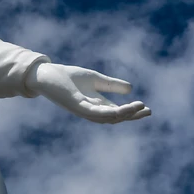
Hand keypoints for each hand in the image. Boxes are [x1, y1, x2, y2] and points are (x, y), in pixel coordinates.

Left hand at [26, 62, 150, 123]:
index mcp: (97, 105)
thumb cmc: (68, 77)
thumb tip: (130, 88)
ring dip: (124, 114)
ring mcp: (84, 110)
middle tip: (147, 111)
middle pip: (116, 118)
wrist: (45, 75)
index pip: (119, 112)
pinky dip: (108, 113)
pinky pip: (94, 113)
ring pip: (107, 118)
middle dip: (132, 116)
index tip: (148, 109)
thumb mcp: (95, 79)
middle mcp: (92, 111)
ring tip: (139, 107)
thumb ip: (111, 85)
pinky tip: (119, 110)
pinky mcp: (76, 106)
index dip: (133, 112)